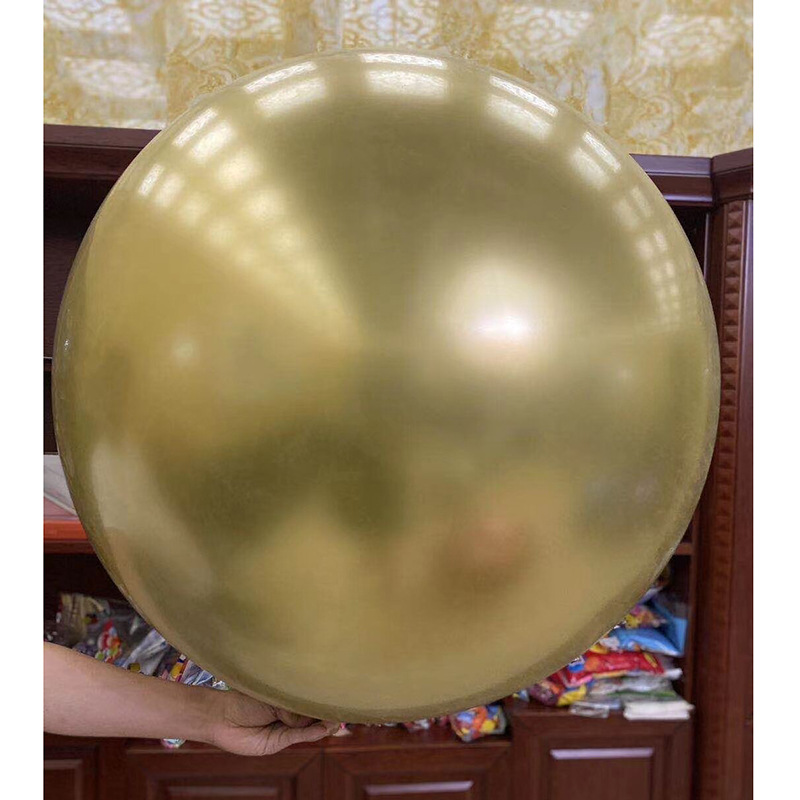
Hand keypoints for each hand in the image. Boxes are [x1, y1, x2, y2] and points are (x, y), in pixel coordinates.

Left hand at [208, 688, 338, 755]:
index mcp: (286, 699)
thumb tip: (309, 721)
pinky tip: (323, 729)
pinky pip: (298, 737)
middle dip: (327, 713)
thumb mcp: (272, 699)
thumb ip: (292, 709)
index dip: (323, 699)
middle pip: (312, 715)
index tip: (340, 696)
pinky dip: (311, 734)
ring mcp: (284, 728)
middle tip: (343, 710)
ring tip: (336, 720)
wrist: (221, 716)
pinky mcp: (278, 741)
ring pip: (308, 728)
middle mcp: (288, 714)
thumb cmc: (244, 700)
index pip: (309, 700)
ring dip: (323, 725)